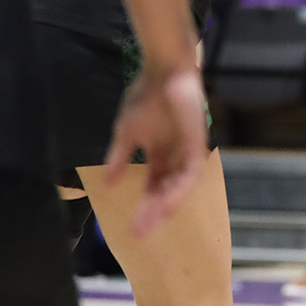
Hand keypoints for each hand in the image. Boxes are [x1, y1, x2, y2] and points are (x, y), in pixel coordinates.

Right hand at [105, 63, 208, 237]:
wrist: (163, 72)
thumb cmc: (145, 97)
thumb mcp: (126, 132)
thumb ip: (119, 158)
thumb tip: (107, 185)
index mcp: (159, 154)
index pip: (152, 186)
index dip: (143, 206)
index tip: (131, 227)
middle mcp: (175, 156)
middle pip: (166, 191)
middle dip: (153, 212)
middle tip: (140, 233)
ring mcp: (187, 150)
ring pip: (179, 186)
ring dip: (165, 204)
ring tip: (151, 221)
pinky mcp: (198, 143)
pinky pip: (190, 172)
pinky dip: (178, 187)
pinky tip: (165, 201)